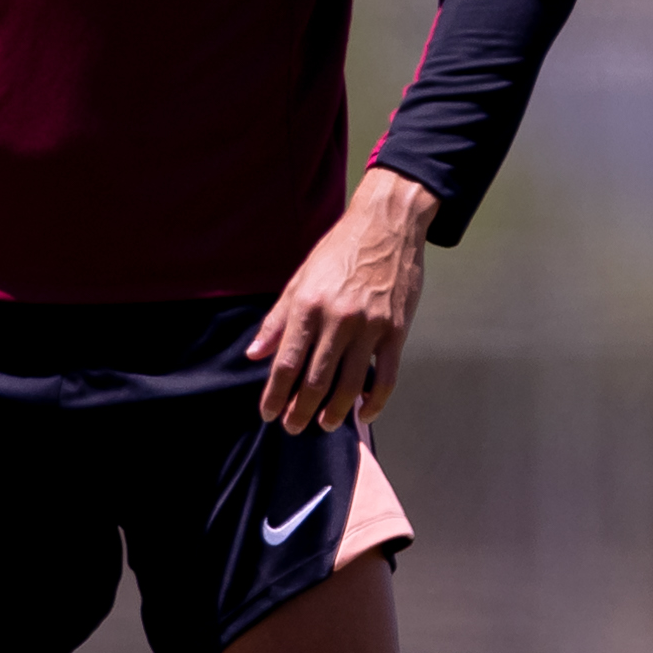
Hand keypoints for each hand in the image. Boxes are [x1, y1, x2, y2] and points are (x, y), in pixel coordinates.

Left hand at [247, 167, 439, 434]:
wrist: (386, 225)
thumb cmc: (338, 251)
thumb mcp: (300, 279)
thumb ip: (278, 319)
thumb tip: (256, 353)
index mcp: (308, 306)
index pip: (286, 363)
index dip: (274, 394)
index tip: (267, 414)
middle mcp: (338, 320)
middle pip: (315, 380)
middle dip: (300, 410)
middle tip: (293, 427)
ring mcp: (370, 327)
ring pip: (349, 385)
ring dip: (334, 412)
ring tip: (324, 424)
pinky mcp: (396, 331)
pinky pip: (386, 377)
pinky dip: (375, 401)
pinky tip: (364, 413)